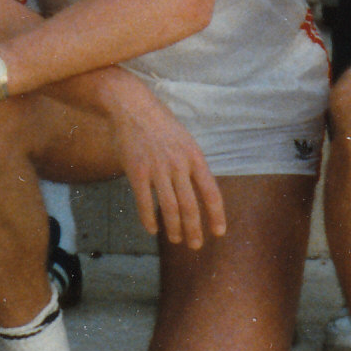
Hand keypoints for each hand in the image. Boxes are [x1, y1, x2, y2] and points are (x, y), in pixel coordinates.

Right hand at [105, 87, 224, 249]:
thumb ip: (191, 164)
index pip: (211, 192)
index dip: (217, 215)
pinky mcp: (136, 170)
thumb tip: (199, 189)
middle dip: (195, 229)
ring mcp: (157, 168)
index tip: (219, 232)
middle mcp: (179, 164)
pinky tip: (152, 229)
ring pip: (170, 207)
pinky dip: (149, 218)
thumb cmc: (159, 122)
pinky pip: (144, 201)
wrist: (131, 105)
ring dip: (174, 228)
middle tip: (195, 245)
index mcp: (195, 157)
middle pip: (190, 206)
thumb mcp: (185, 140)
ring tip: (176, 239)